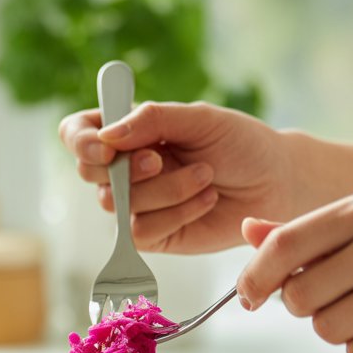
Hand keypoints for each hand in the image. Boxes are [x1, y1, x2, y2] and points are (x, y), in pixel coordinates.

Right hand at [57, 101, 291, 253]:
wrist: (275, 183)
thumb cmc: (240, 143)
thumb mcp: (199, 118)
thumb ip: (153, 119)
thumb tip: (108, 135)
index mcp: (128, 131)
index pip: (76, 133)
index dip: (81, 141)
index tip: (107, 146)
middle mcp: (125, 168)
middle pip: (88, 172)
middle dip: (125, 169)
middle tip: (162, 160)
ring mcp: (136, 204)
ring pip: (119, 204)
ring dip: (165, 190)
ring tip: (205, 176)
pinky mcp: (154, 235)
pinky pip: (140, 231)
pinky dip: (176, 214)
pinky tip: (205, 201)